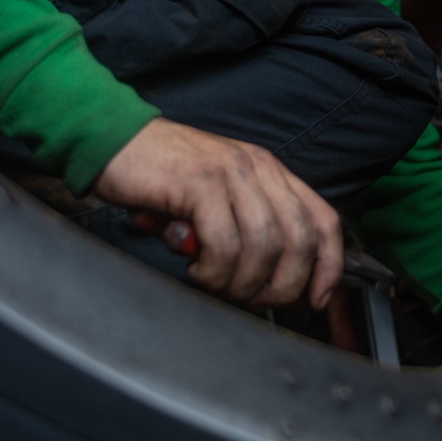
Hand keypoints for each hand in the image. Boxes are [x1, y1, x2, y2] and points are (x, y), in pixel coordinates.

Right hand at [92, 119, 342, 309]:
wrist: (113, 141)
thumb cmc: (161, 177)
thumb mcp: (217, 200)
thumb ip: (246, 230)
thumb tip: (272, 284)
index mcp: (269, 171)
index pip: (322, 220)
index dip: (328, 266)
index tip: (316, 300)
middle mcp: (258, 167)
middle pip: (299, 240)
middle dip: (281, 286)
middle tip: (250, 299)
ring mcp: (232, 172)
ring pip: (264, 247)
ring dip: (240, 281)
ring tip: (212, 281)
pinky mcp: (201, 183)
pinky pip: (224, 244)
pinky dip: (213, 271)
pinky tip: (195, 267)